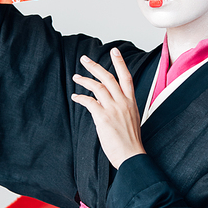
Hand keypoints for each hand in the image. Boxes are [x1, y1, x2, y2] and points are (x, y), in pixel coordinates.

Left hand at [71, 48, 145, 169]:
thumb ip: (120, 107)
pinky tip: (76, 97)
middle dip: (95, 66)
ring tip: (76, 77)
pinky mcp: (104, 118)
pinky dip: (81, 98)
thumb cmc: (130, 141)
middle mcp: (123, 102)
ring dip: (85, 80)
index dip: (120, 63)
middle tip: (84, 59)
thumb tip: (104, 100)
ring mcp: (114, 109)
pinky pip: (90, 102)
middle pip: (108, 78)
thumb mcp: (130, 119)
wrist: (132, 156)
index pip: (126, 77)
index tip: (114, 51)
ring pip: (98, 87)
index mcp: (131, 102)